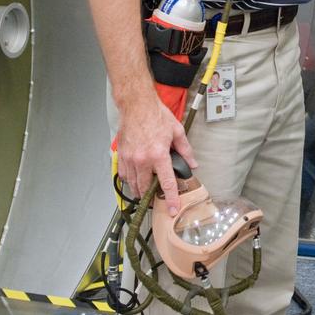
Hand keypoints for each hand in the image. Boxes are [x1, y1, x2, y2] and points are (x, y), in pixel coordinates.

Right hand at [115, 92, 196, 214]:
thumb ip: (185, 150)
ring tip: (145, 194)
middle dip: (151, 198)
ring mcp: (130, 158)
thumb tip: (192, 164)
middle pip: (145, 188)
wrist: (137, 105)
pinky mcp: (122, 155)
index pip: (166, 183)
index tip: (172, 209)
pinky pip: (123, 174)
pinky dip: (129, 180)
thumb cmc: (155, 115)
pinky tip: (134, 180)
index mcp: (158, 155)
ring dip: (139, 191)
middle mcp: (142, 159)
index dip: (171, 198)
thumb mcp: (177, 131)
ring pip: (133, 184)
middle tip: (157, 202)